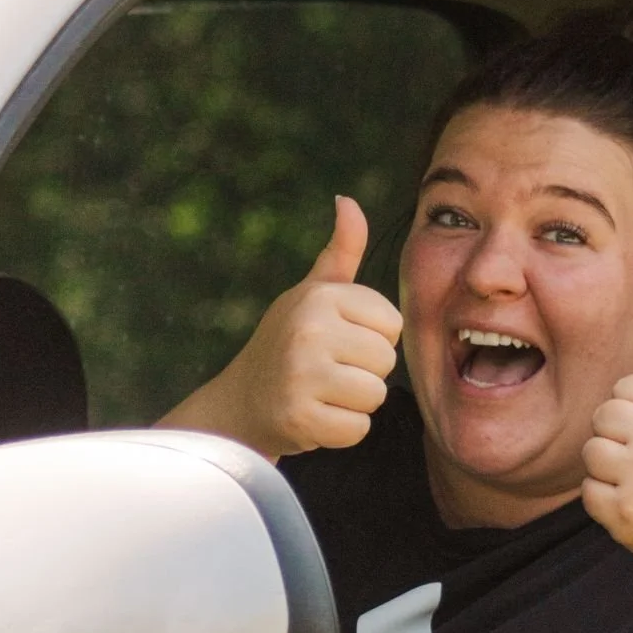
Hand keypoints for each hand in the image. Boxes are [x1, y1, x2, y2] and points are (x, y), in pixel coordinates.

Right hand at [163, 196, 400, 457]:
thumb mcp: (312, 294)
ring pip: (375, 396)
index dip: (371, 339)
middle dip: (364, 373)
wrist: (240, 404)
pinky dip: (340, 431)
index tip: (337, 342)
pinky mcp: (300, 417)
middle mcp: (309, 329)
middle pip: (386, 361)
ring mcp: (302, 374)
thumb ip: (340, 252)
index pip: (392, 324)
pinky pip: (357, 429)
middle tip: (326, 372)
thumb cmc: (287, 344)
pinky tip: (314, 416)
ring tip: (320, 393)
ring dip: (353, 403)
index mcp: (319, 297)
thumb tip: (347, 201)